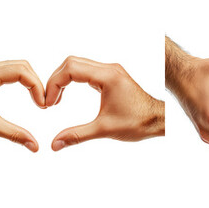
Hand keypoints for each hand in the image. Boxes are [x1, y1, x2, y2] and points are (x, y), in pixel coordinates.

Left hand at [0, 60, 45, 151]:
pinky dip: (20, 81)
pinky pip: (7, 72)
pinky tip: (25, 95)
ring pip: (15, 67)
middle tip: (43, 103)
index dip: (37, 87)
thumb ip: (15, 134)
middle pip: (21, 66)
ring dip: (29, 81)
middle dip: (36, 83)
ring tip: (37, 100)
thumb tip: (36, 146)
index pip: (21, 72)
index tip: (43, 106)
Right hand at [44, 56, 164, 150]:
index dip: (54, 84)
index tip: (49, 103)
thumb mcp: (103, 130)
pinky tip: (67, 94)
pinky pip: (85, 70)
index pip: (70, 69)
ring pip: (77, 64)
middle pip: (71, 62)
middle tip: (49, 101)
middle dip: (56, 80)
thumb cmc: (138, 123)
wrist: (159, 120)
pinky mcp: (111, 76)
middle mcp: (108, 69)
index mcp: (107, 77)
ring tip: (56, 99)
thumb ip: (76, 135)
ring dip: (63, 79)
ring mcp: (110, 71)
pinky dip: (72, 79)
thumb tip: (54, 145)